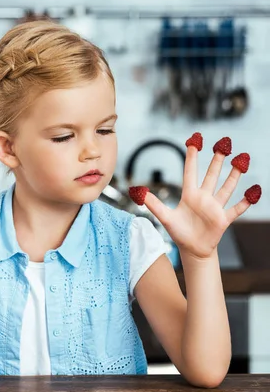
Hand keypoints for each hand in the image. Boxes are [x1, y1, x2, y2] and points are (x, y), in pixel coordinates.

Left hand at [144, 141, 255, 259]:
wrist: (193, 250)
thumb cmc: (179, 233)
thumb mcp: (165, 217)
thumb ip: (153, 203)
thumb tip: (137, 191)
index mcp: (189, 195)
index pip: (191, 171)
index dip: (192, 156)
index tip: (194, 141)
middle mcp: (204, 198)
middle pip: (212, 175)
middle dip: (218, 160)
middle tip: (224, 143)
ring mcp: (215, 207)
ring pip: (226, 187)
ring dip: (234, 175)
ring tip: (241, 161)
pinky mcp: (223, 219)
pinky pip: (236, 208)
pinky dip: (245, 201)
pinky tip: (254, 191)